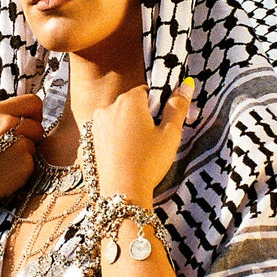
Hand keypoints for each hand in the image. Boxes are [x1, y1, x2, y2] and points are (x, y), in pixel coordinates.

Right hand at [0, 94, 42, 236]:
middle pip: (38, 125)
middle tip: (16, 147)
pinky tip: (5, 174)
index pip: (33, 102)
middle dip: (32, 136)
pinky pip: (32, 162)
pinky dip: (23, 169)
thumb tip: (20, 116)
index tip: (27, 124)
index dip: (33, 114)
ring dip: (26, 153)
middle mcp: (10, 124)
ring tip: (4, 162)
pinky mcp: (25, 163)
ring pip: (37, 145)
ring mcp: (19, 143)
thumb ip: (0, 119)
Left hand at [91, 80, 193, 204]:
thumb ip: (178, 107)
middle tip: (153, 140)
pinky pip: (108, 134)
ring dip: (128, 128)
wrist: (123, 192)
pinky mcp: (91, 142)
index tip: (162, 124)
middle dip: (142, 117)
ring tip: (139, 151)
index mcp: (128, 101)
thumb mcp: (170, 133)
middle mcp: (108, 108)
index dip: (157, 106)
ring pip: (118, 119)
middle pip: (130, 105)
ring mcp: (96, 125)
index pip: (146, 91)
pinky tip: (126, 157)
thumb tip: (186, 85)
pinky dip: (117, 141)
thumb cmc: (149, 162)